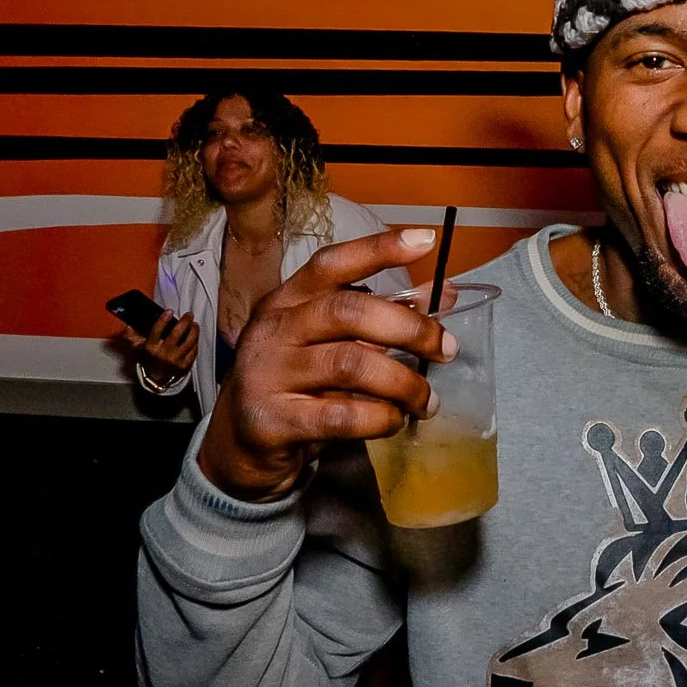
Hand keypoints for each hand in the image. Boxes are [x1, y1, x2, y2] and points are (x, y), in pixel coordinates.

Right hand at [124, 311, 197, 381]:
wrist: (155, 377)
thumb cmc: (146, 357)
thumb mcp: (136, 346)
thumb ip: (132, 334)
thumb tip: (131, 322)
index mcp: (150, 348)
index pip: (157, 331)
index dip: (163, 319)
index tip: (169, 311)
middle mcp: (163, 354)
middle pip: (177, 333)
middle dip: (185, 321)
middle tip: (189, 315)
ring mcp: (175, 361)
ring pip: (188, 341)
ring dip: (194, 330)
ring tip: (194, 324)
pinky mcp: (184, 366)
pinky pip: (193, 351)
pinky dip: (196, 342)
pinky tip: (195, 335)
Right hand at [198, 228, 453, 502]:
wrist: (239, 447)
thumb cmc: (296, 388)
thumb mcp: (334, 346)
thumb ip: (383, 319)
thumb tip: (444, 294)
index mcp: (288, 301)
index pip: (331, 263)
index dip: (378, 249)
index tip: (425, 240)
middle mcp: (274, 329)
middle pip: (348, 311)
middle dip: (410, 328)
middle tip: (446, 350)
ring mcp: (267, 373)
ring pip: (350, 364)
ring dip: (403, 383)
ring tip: (426, 401)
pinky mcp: (271, 420)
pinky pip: (340, 415)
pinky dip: (380, 418)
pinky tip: (394, 421)